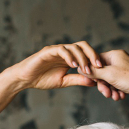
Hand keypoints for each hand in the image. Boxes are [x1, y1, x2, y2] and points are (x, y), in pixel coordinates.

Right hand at [9, 42, 123, 99]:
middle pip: (83, 46)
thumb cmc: (42, 79)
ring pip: (74, 47)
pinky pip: (61, 50)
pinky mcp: (48, 51)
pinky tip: (74, 65)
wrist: (25, 79)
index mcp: (70, 58)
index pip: (86, 54)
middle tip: (99, 66)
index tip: (103, 71)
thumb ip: (78, 79)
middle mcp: (65, 51)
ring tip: (86, 69)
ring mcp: (56, 49)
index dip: (95, 60)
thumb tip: (94, 82)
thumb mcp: (64, 81)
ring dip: (82, 58)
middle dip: (93, 55)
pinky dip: (69, 56)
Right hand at [90, 49, 128, 105]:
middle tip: (105, 93)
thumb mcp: (109, 75)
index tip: (91, 81)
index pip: (96, 61)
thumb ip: (94, 72)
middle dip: (103, 85)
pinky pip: (118, 86)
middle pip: (103, 72)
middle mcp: (120, 61)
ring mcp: (125, 71)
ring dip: (111, 90)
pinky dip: (118, 92)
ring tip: (115, 97)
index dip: (92, 72)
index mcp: (115, 55)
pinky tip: (121, 97)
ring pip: (110, 81)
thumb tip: (81, 69)